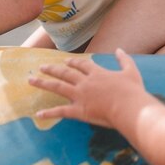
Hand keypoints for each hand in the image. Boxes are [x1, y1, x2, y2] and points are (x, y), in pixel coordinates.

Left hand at [28, 48, 144, 127]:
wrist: (129, 107)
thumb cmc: (132, 91)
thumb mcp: (131, 71)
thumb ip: (124, 59)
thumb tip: (119, 49)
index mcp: (96, 73)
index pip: (81, 65)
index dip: (72, 62)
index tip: (66, 60)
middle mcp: (85, 82)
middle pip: (64, 73)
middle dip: (52, 69)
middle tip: (41, 67)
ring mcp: (80, 96)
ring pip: (57, 87)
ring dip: (43, 83)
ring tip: (31, 80)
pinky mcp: (79, 110)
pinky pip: (61, 111)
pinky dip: (49, 113)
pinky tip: (38, 114)